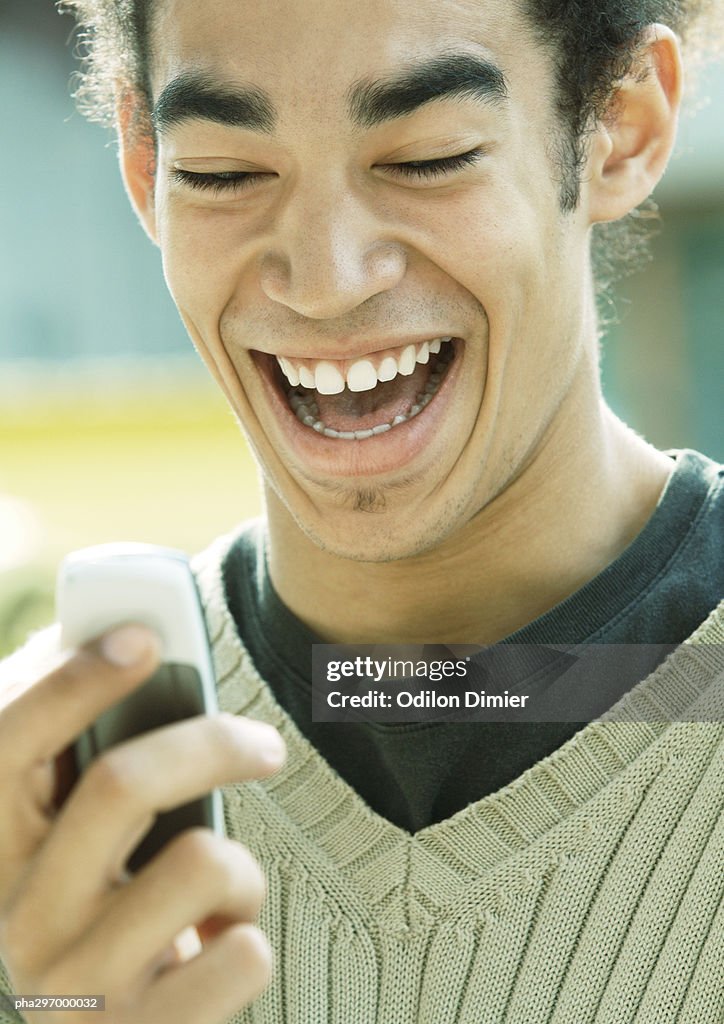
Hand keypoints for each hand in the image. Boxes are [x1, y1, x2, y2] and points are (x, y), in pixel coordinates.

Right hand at [0, 625, 285, 1023]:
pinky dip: (249, 936)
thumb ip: (77, 744)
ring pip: (201, 862)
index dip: (71, 680)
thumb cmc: (105, 907)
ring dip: (239, 867)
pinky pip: (244, 954)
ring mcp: (77, 988)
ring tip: (219, 892)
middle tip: (265, 743)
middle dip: (210, 742)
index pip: (8, 742)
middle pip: (121, 783)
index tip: (142, 636)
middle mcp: (20, 918)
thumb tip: (120, 636)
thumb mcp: (76, 833)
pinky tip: (213, 953)